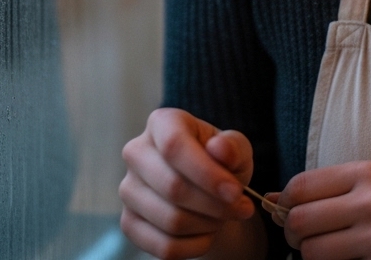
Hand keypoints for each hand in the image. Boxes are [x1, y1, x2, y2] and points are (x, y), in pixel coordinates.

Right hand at [119, 108, 257, 258]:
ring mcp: (128, 189)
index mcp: (162, 123)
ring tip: (222, 217)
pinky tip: (206, 234)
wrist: (206, 192)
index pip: (174, 146)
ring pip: (170, 220)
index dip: (206, 173)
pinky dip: (194, 246)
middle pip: (173, 187)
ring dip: (207, 225)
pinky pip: (164, 246)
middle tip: (241, 209)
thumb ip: (233, 147)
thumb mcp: (236, 151)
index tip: (236, 192)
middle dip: (215, 205)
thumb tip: (220, 149)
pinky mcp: (129, 222)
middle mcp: (136, 152)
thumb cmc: (221, 164)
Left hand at [276, 161, 370, 259]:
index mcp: (368, 172)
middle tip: (305, 241)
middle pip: (298, 222)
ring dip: (312, 258)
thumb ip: (329, 190)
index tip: (291, 214)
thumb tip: (273, 199)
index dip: (286, 204)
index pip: (300, 186)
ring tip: (331, 254)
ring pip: (311, 253)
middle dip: (293, 236)